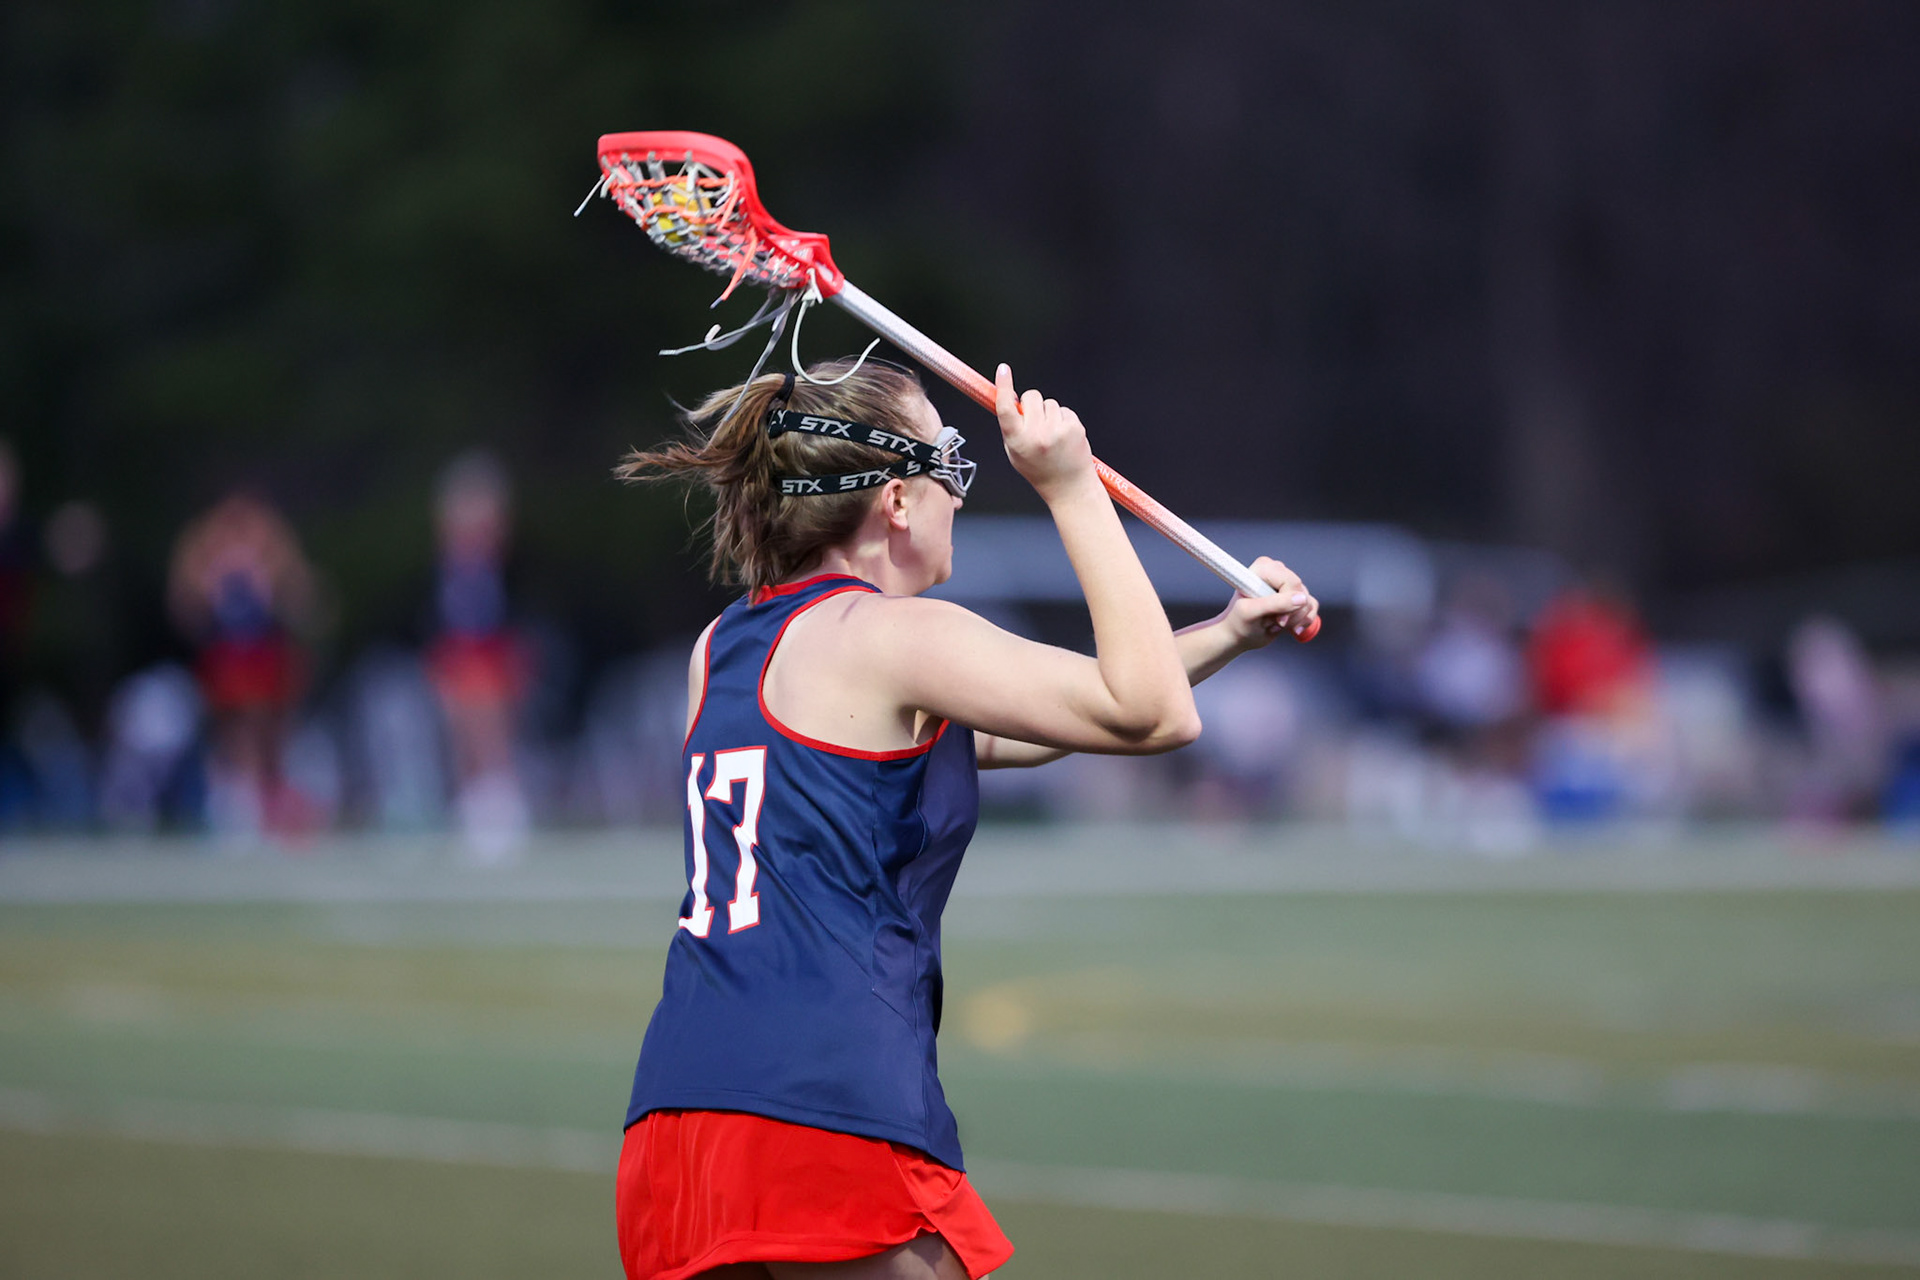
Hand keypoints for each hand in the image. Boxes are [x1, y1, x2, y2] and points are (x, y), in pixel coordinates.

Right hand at [994, 364, 1095, 503]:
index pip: (1006, 407)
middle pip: (1030, 397)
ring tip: (1052, 435)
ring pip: (1049, 403)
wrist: (1069, 487)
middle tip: (1035, 421)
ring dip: (1048, 413)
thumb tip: (1008, 398)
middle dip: (1031, 403)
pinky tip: (1063, 437)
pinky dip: (1063, 419)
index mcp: (1018, 441)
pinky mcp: (1074, 428)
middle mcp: (1037, 435)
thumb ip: (1011, 428)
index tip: (1003, 370)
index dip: (1003, 386)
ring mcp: (1057, 431)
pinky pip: (1064, 410)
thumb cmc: (1039, 470)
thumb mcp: (1015, 453)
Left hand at [1217, 557, 1318, 649]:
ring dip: (1295, 619)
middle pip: (1301, 592)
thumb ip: (1275, 604)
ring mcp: (1287, 584)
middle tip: (1274, 622)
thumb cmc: (1239, 622)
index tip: (1276, 618)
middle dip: (1291, 613)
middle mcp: (1277, 572)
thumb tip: (1302, 598)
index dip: (1287, 602)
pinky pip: (1312, 606)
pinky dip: (1304, 621)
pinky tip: (1292, 629)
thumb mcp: (1252, 613)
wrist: (1239, 635)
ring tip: (1276, 625)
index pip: (1291, 582)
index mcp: (1264, 568)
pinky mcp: (1295, 597)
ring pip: (1308, 601)